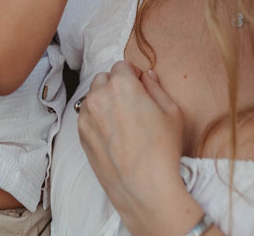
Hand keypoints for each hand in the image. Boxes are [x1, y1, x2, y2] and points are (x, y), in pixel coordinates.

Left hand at [77, 62, 203, 235]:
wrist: (144, 187)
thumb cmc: (162, 148)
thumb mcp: (171, 111)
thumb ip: (156, 87)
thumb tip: (147, 76)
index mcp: (121, 84)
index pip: (122, 66)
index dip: (134, 75)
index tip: (141, 88)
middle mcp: (99, 96)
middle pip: (104, 79)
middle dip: (117, 86)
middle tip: (133, 105)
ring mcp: (86, 116)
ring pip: (93, 97)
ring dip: (105, 101)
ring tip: (123, 122)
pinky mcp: (81, 135)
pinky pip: (87, 117)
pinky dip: (97, 119)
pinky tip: (114, 135)